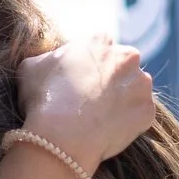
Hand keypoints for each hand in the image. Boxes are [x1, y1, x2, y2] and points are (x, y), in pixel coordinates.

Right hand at [15, 32, 158, 176]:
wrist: (62, 137)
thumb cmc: (44, 99)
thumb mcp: (30, 68)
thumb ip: (46, 58)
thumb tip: (48, 62)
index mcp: (100, 41)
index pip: (98, 48)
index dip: (86, 66)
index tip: (77, 82)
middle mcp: (128, 57)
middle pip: (121, 66)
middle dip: (110, 80)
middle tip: (90, 100)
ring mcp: (141, 85)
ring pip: (134, 90)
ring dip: (122, 99)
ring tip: (99, 118)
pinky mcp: (147, 112)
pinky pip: (139, 115)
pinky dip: (127, 122)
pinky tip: (107, 130)